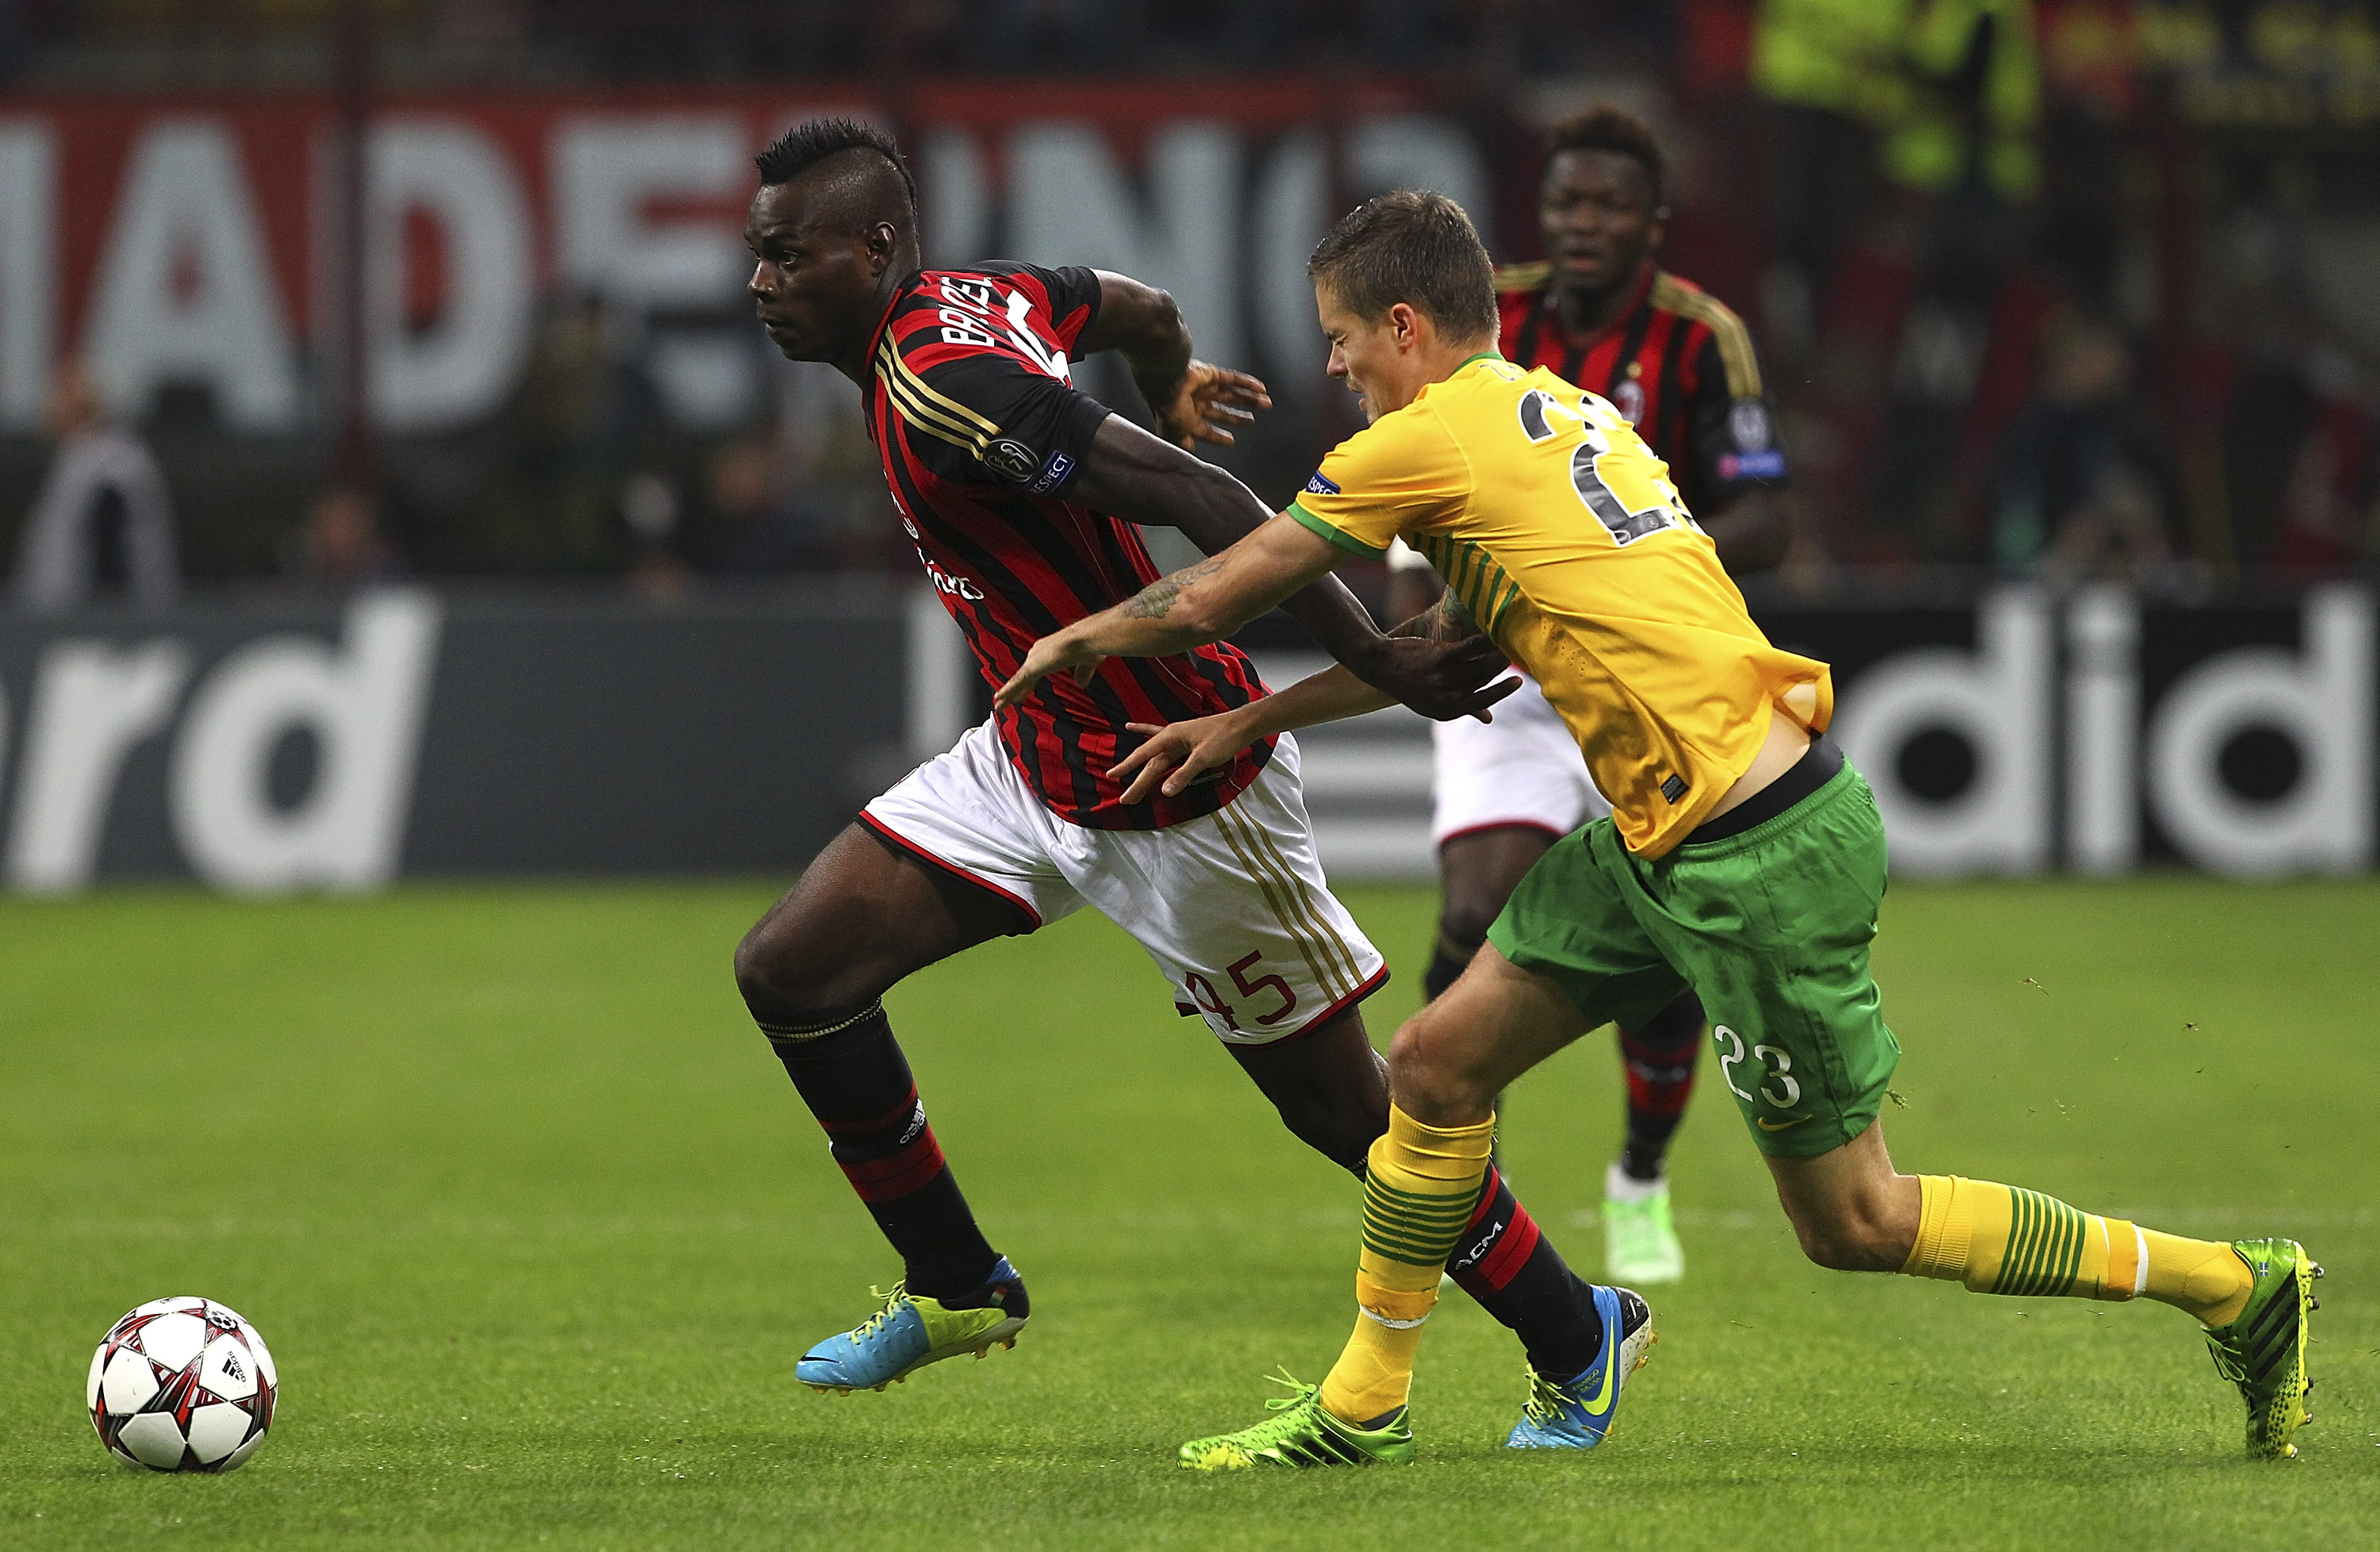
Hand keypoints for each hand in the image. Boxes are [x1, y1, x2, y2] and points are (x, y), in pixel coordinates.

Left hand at [994, 627, 1102, 709]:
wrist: (1085, 639)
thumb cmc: (1089, 646)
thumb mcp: (1087, 663)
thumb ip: (1083, 673)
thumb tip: (1081, 684)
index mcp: (1049, 650)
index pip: (1034, 669)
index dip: (1028, 681)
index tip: (1024, 690)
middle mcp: (1038, 652)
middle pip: (1022, 675)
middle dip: (1015, 689)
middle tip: (1007, 700)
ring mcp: (1034, 660)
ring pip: (1017, 680)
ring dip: (1007, 694)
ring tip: (998, 705)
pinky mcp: (1032, 667)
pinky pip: (1017, 682)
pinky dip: (1008, 691)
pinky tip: (999, 699)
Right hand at [1109, 713, 1258, 803]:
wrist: (1241, 725)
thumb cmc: (1224, 738)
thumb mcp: (1204, 758)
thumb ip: (1183, 774)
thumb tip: (1164, 791)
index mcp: (1171, 737)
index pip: (1144, 756)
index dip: (1128, 767)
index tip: (1112, 776)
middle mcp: (1170, 736)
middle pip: (1151, 763)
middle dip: (1138, 782)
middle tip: (1127, 800)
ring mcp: (1177, 737)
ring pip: (1156, 758)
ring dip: (1143, 771)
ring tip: (1124, 777)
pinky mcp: (1185, 740)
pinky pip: (1162, 742)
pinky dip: (1146, 733)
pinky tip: (1132, 727)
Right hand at [1157, 361, 1270, 448]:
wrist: (1166, 385)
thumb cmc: (1169, 412)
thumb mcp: (1175, 435)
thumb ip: (1183, 444)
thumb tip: (1189, 451)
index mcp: (1186, 418)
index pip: (1205, 429)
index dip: (1218, 437)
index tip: (1232, 441)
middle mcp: (1195, 402)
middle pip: (1221, 411)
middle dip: (1237, 417)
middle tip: (1252, 422)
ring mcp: (1203, 387)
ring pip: (1231, 394)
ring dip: (1249, 399)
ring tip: (1267, 404)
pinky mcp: (1210, 373)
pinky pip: (1233, 378)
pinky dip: (1248, 383)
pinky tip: (1261, 389)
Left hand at [1353, 633, 1519, 721]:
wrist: (1379, 665)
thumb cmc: (1409, 684)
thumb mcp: (1433, 703)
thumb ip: (1463, 708)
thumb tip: (1490, 719)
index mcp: (1446, 711)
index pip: (1481, 701)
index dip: (1501, 691)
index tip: (1519, 681)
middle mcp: (1446, 697)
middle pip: (1483, 680)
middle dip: (1502, 666)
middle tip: (1518, 651)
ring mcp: (1443, 678)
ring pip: (1480, 666)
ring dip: (1498, 653)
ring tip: (1509, 640)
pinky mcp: (1439, 658)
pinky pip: (1469, 649)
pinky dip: (1484, 641)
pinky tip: (1493, 631)